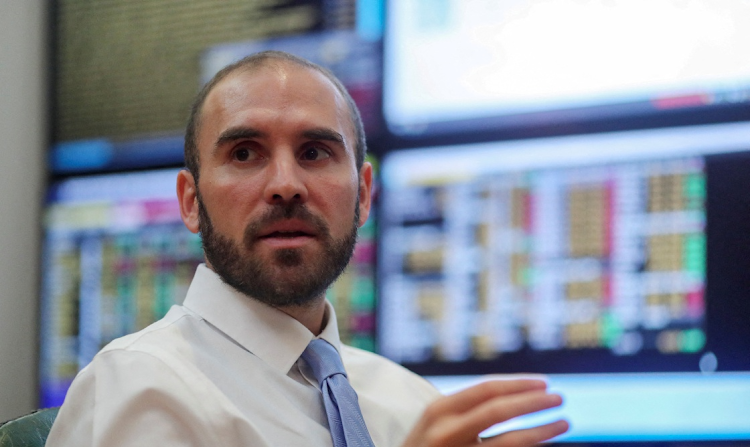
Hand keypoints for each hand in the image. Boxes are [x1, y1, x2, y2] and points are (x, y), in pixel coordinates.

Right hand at [401, 378, 568, 446]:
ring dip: (542, 431)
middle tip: (560, 398)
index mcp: (440, 410)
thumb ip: (465, 410)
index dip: (519, 384)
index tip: (544, 384)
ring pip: (510, 442)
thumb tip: (514, 397)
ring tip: (563, 423)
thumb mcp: (436, 423)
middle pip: (500, 411)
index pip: (486, 389)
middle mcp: (447, 431)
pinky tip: (542, 443)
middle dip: (534, 403)